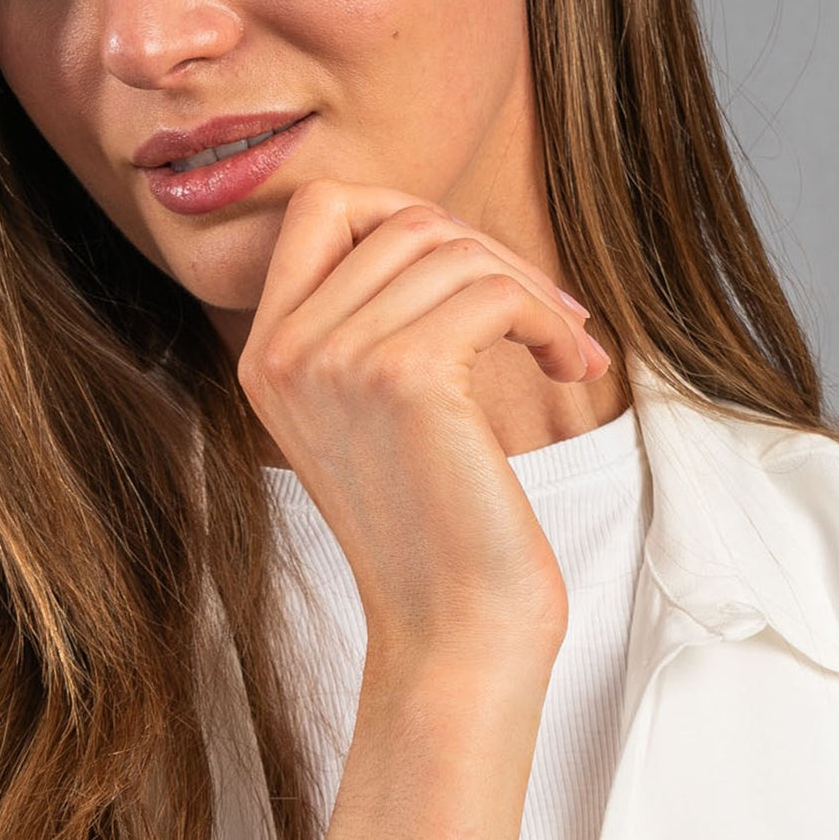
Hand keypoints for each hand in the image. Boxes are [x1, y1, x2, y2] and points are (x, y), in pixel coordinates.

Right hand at [237, 178, 609, 692]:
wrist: (454, 632)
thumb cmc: (438, 529)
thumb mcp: (379, 412)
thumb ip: (378, 320)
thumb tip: (446, 230)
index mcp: (267, 354)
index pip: (322, 206)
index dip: (409, 215)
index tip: (476, 276)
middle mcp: (284, 351)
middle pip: (402, 219)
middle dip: (491, 253)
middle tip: (547, 314)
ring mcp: (333, 360)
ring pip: (453, 250)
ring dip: (532, 291)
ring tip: (567, 350)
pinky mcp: (401, 378)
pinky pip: (493, 293)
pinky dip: (549, 320)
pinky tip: (572, 367)